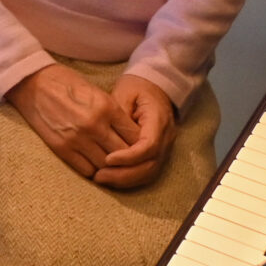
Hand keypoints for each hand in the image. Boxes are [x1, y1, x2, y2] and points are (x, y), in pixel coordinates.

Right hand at [5, 62, 131, 178]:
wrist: (32, 82)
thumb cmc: (65, 83)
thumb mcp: (96, 92)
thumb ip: (113, 114)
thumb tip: (129, 135)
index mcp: (107, 107)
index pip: (135, 137)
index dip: (139, 145)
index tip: (136, 147)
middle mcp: (94, 125)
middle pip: (124, 154)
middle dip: (127, 158)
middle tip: (126, 159)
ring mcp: (77, 138)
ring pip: (106, 166)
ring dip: (109, 167)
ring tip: (108, 163)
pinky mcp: (61, 148)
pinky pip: (86, 169)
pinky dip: (92, 169)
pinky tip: (91, 162)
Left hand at [95, 73, 179, 188]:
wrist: (154, 86)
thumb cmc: (137, 87)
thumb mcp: (125, 93)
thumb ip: (118, 113)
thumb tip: (106, 135)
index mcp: (159, 119)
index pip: (149, 146)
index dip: (129, 157)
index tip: (108, 159)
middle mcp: (166, 137)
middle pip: (150, 165)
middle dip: (124, 174)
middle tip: (99, 175)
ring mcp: (164, 147)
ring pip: (149, 172)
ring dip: (125, 179)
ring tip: (101, 178)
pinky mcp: (157, 153)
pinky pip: (146, 171)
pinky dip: (129, 177)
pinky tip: (110, 177)